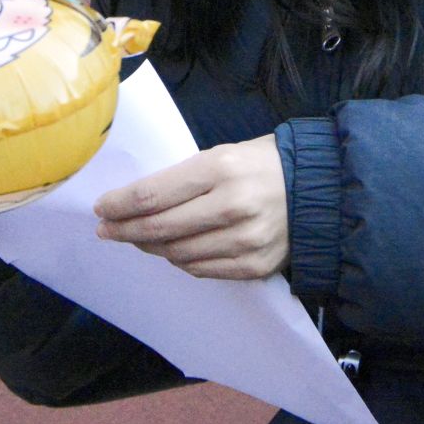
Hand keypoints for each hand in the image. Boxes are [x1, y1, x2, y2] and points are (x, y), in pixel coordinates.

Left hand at [93, 134, 288, 280]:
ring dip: (149, 247)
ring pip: (177, 253)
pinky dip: (180, 260)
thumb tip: (137, 204)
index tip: (102, 208)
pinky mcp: (255, 266)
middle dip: (125, 230)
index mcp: (221, 168)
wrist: (320, 189)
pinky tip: (172, 250)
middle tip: (106, 230)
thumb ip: (183, 179)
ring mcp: (245, 240)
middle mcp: (232, 206)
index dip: (120, 205)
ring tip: (138, 239)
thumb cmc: (263, 164)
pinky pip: (201, 269)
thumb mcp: (223, 154)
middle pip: (159, 228)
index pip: (153, 195)